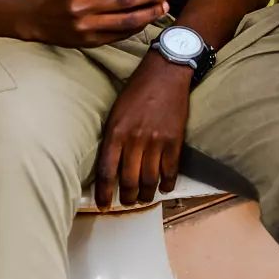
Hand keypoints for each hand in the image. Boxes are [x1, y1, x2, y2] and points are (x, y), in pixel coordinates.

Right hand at [19, 0, 170, 46]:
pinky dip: (137, 27)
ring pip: (125, 22)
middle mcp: (79, 7)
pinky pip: (119, 35)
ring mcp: (85, 27)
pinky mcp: (89, 41)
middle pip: (122, 1)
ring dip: (148, 14)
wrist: (34, 18)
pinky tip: (148, 18)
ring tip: (163, 6)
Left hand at [94, 52, 191, 208]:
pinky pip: (171, 171)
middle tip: (127, 202)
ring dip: (146, 195)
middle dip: (127, 198)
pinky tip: (164, 187)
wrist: (165, 73)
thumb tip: (109, 165)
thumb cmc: (136, 91)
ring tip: (144, 198)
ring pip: (150, 180)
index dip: (104, 193)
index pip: (107, 172)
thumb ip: (112, 139)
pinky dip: (167, 183)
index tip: (103, 205)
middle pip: (129, 181)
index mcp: (115, 133)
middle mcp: (135, 140)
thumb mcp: (115, 112)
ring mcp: (156, 142)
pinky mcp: (175, 141)